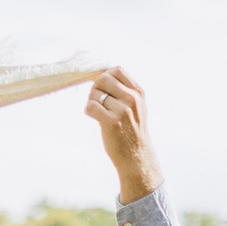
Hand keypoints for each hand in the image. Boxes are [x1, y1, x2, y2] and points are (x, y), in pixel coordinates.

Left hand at [84, 68, 162, 205]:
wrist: (136, 155)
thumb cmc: (132, 130)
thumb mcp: (136, 106)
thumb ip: (124, 90)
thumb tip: (102, 75)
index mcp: (138, 92)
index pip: (117, 70)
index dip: (105, 76)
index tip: (103, 89)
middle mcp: (132, 98)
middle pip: (103, 78)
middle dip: (95, 88)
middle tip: (97, 101)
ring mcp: (122, 110)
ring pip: (95, 94)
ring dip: (91, 102)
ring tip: (98, 112)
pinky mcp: (110, 122)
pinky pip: (90, 106)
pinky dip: (88, 111)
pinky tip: (95, 118)